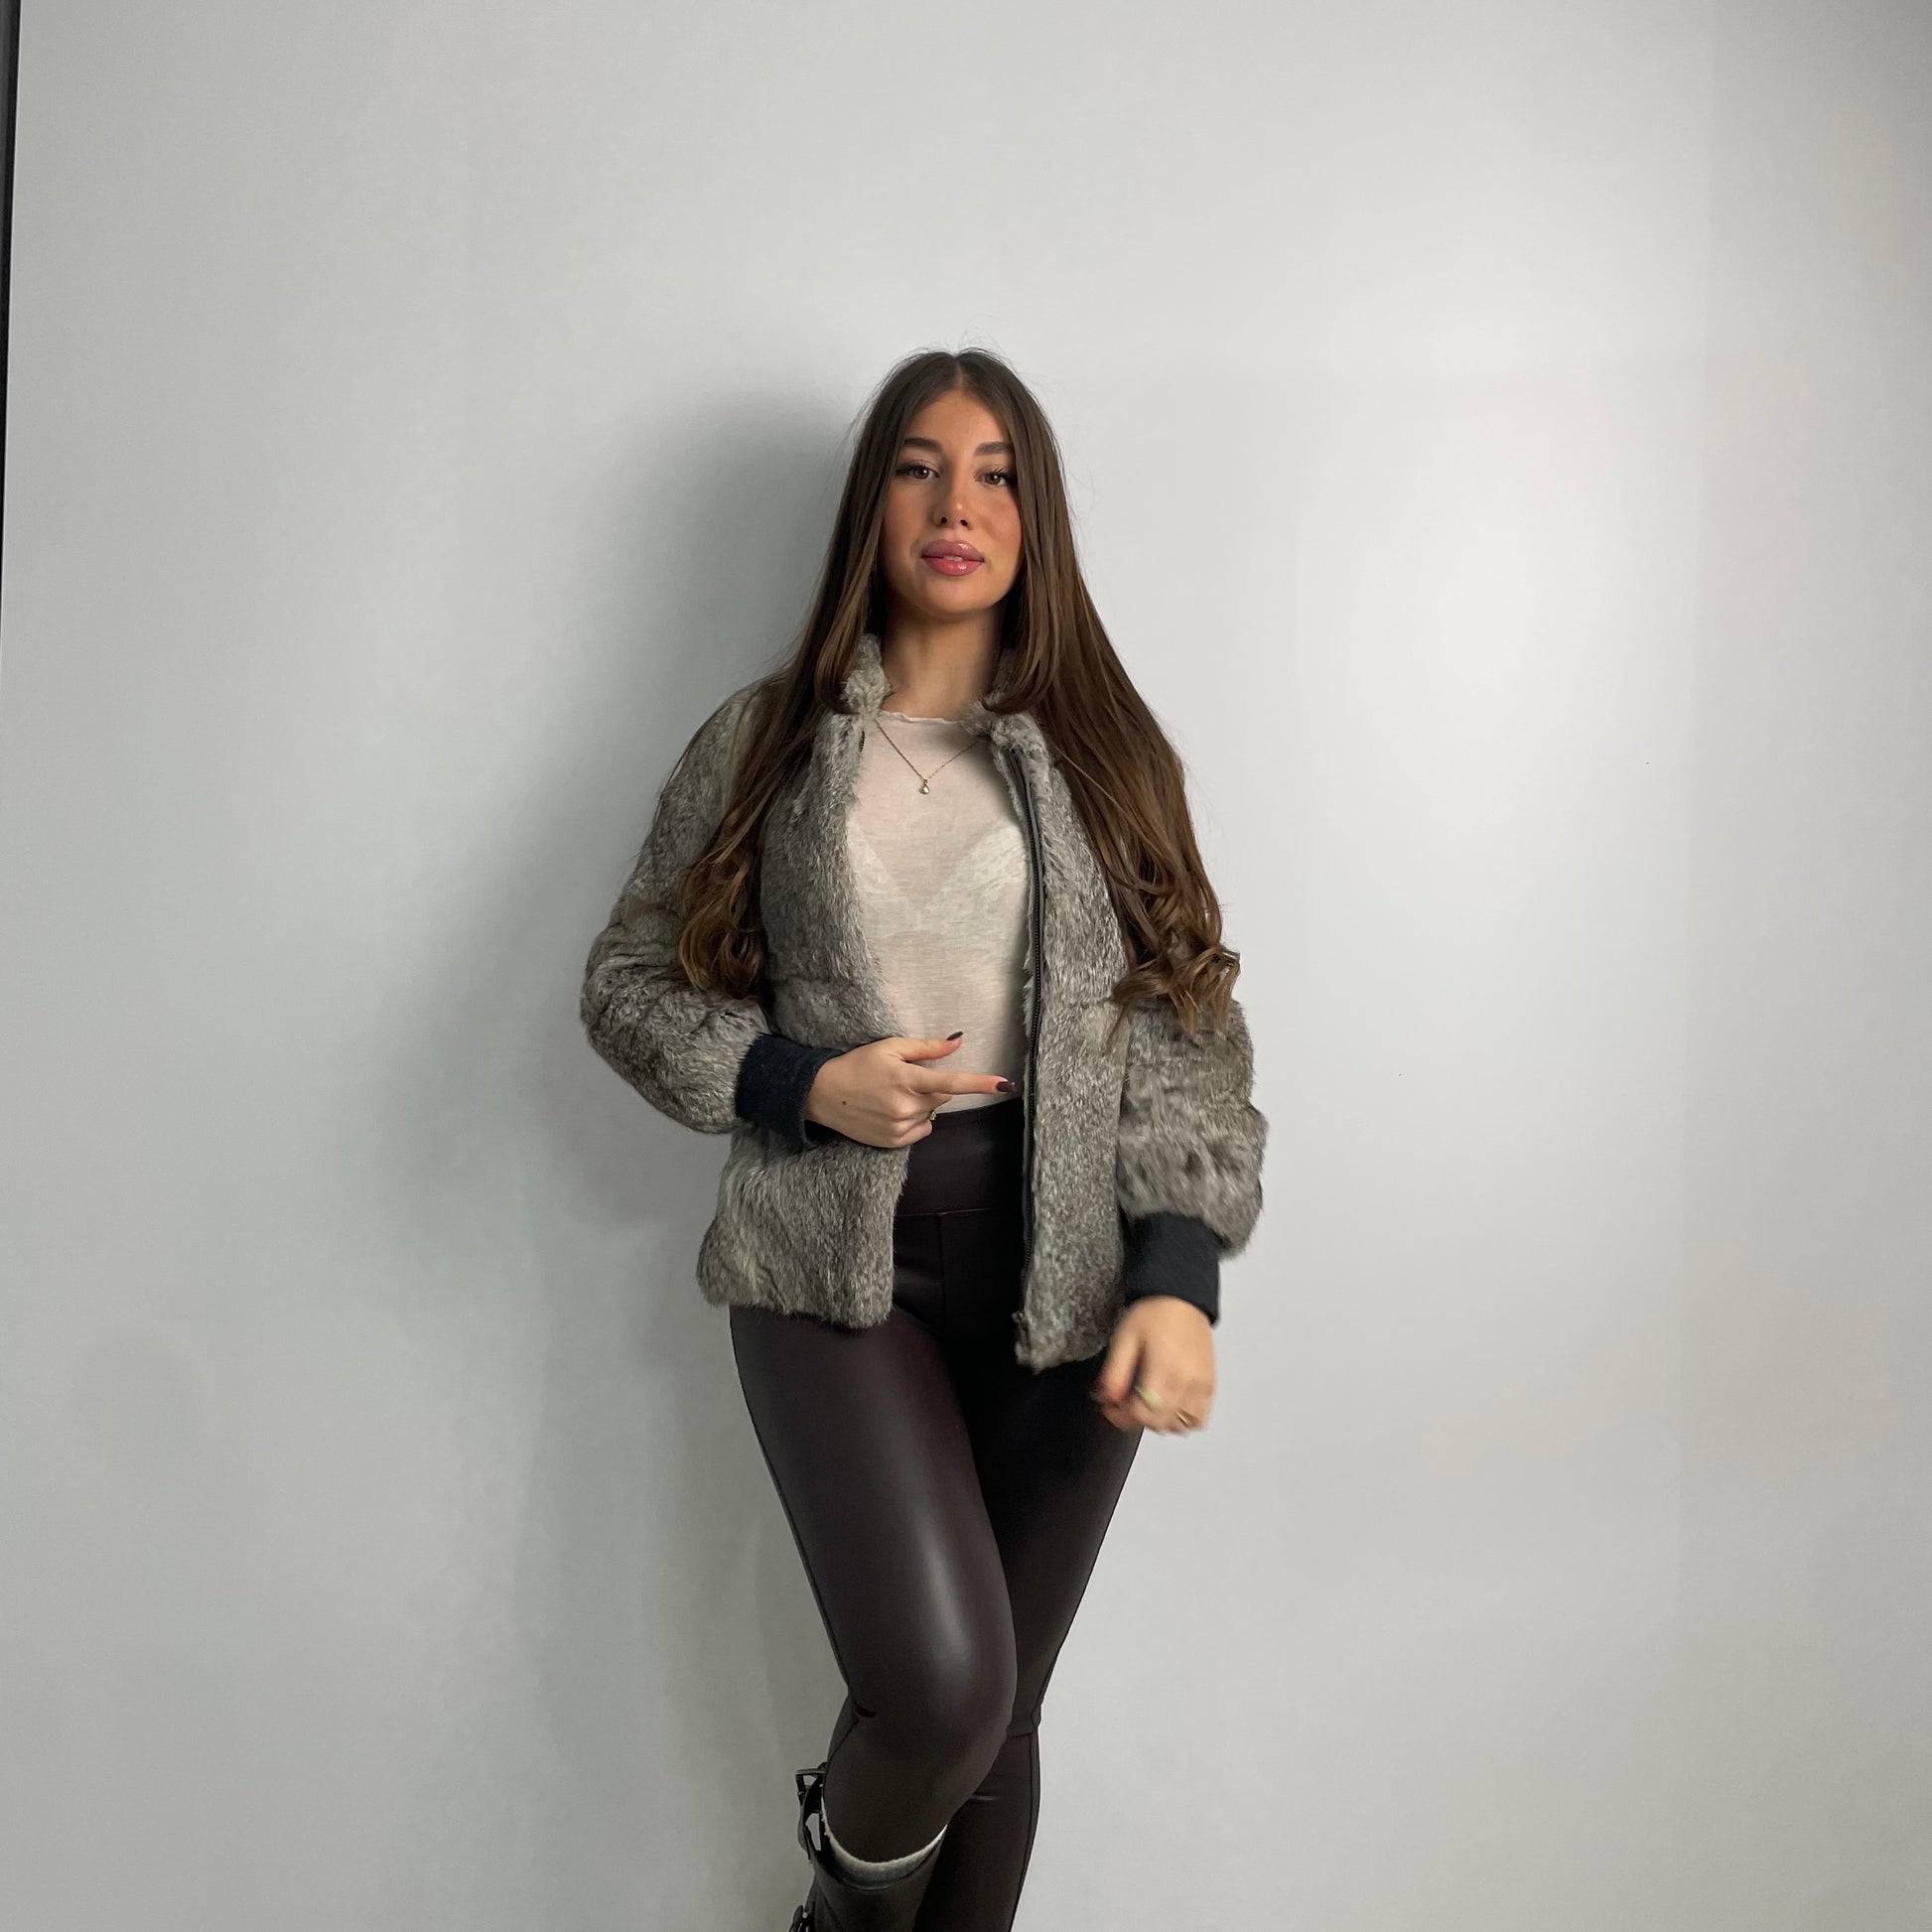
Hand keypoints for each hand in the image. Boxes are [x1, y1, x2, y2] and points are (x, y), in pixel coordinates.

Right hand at [804, 1033, 1013, 1148]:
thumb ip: (926, 1047)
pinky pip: (921, 1131)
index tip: (1005, 1085)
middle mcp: (906, 1106)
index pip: (952, 1082)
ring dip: (921, 1104)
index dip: (980, 1084)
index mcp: (907, 1079)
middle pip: (942, 1097)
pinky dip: (914, 1121)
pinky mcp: (893, 1142)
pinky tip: (891, 1111)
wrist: (823, 1093)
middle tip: (906, 1079)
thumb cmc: (858, 1064)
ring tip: (892, 1096)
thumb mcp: (890, 1047)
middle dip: (932, 1087)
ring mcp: (899, 1127)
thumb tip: (958, 1042)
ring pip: (931, 1114)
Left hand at [1090, 1296, 1215, 1434]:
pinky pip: (1199, 1418)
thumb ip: (1114, 1373)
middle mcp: (1187, 1382)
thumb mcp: (1124, 1338)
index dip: (1120, 1416)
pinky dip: (1183, 1419)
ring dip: (1160, 1421)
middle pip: (1160, 1424)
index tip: (1110, 1406)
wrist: (1182, 1297)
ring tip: (1147, 1402)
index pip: (1142, 1414)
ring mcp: (1201, 1385)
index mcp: (1165, 1370)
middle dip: (1136, 1419)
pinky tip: (1169, 1404)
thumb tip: (1105, 1398)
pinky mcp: (1210, 1385)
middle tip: (1124, 1402)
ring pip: (1180, 1426)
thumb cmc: (1155, 1313)